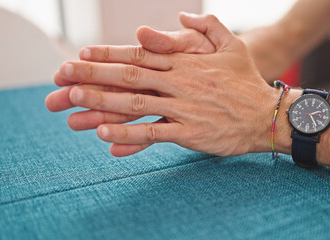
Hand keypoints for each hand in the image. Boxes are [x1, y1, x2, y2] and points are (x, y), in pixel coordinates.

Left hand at [49, 13, 276, 156]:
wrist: (267, 115)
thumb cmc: (247, 82)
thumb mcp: (232, 46)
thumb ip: (207, 26)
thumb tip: (181, 14)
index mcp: (186, 62)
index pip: (140, 54)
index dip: (109, 53)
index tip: (81, 54)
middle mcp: (180, 83)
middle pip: (130, 76)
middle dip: (94, 74)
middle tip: (62, 76)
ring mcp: (183, 109)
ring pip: (137, 104)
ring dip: (104, 102)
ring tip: (74, 101)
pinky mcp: (190, 133)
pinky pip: (154, 134)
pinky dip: (129, 135)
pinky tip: (105, 135)